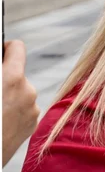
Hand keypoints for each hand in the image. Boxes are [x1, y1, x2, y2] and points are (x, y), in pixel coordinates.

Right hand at [3, 40, 39, 166]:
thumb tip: (0, 60)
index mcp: (12, 78)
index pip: (17, 48)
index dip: (5, 47)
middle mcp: (28, 91)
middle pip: (17, 73)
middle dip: (3, 77)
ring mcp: (33, 109)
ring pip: (21, 92)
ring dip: (8, 94)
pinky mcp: (33, 124)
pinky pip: (24, 108)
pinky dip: (12, 109)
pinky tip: (0, 119)